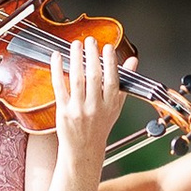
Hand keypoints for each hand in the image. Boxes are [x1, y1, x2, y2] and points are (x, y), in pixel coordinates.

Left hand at [46, 32, 118, 180]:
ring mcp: (78, 109)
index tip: (107, 47)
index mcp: (110, 105)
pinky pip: (60, 87)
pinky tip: (57, 57)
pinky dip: (58, 70)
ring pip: (77, 79)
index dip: (110, 62)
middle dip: (92, 56)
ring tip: (76, 44)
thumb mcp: (116, 106)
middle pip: (94, 77)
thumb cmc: (100, 126)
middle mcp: (95, 107)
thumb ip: (123, 82)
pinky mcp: (63, 111)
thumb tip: (133, 61)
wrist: (83, 150)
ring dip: (76, 59)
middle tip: (90, 40)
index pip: (112, 79)